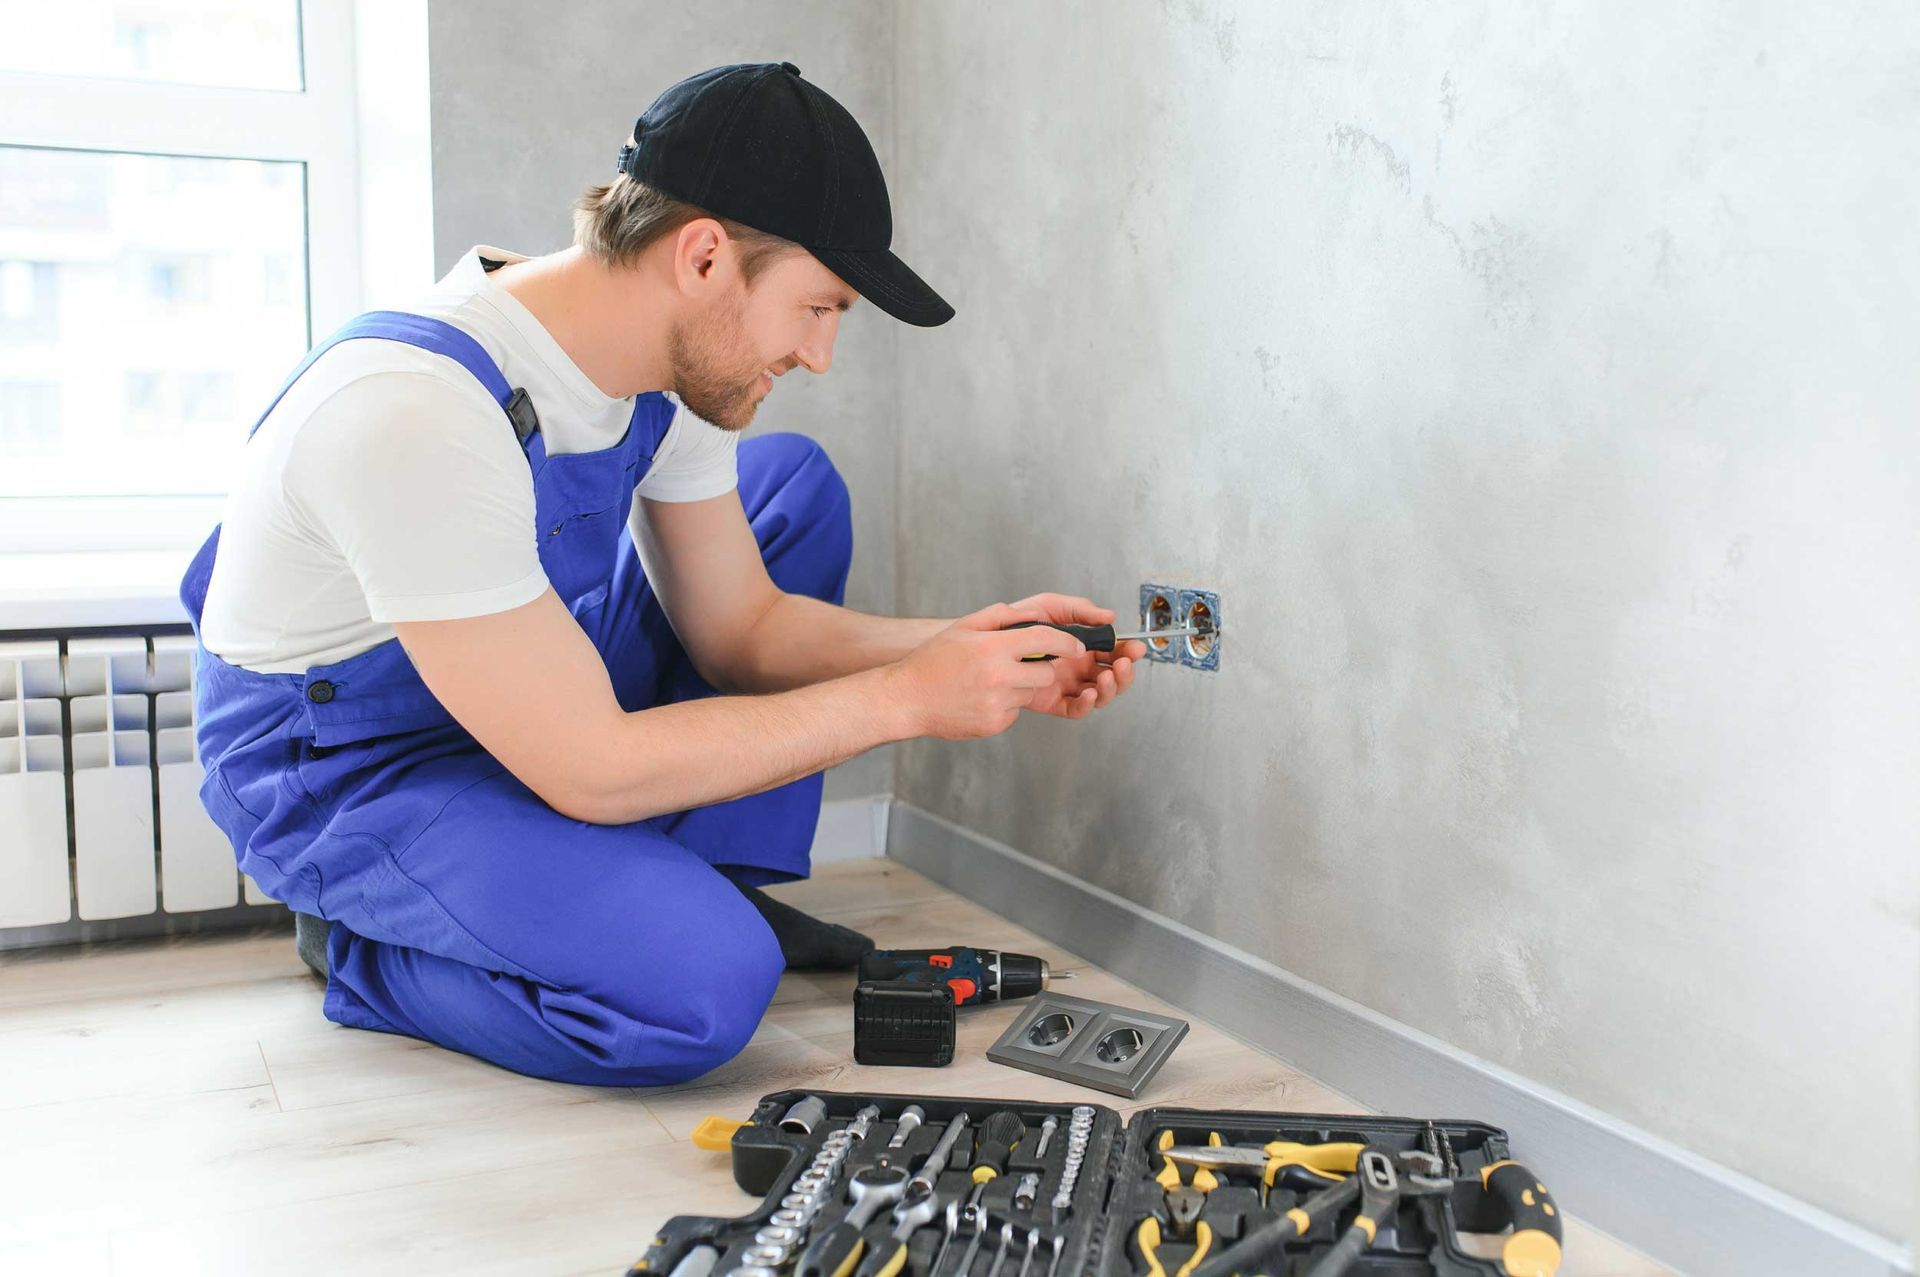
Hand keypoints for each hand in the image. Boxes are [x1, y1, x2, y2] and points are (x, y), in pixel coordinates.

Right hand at [887, 602, 1085, 738]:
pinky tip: (980, 698)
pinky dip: (1005, 705)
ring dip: (1020, 687)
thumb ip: (998, 617)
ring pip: (1030, 693)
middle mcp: (999, 676)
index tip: (1075, 645)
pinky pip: (1015, 712)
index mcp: (993, 648)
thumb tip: (1029, 615)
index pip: (1045, 641)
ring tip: (990, 682)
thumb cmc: (932, 661)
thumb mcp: (962, 628)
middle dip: (1040, 668)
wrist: (907, 698)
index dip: (1066, 642)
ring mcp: (997, 703)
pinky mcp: (994, 723)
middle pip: (1045, 673)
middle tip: (1018, 665)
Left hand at [1004, 593, 1144, 719]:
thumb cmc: (1018, 622)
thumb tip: (1109, 616)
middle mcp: (1078, 667)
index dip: (1128, 651)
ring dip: (1110, 688)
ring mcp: (1067, 685)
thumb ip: (1080, 610)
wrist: (988, 641)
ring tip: (1106, 677)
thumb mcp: (1051, 607)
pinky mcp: (1052, 701)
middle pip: (1113, 675)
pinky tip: (1089, 693)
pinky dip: (1086, 704)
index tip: (1136, 648)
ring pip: (1100, 693)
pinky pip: (1075, 708)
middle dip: (1124, 672)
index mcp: (1083, 645)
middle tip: (1125, 664)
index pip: (1113, 651)